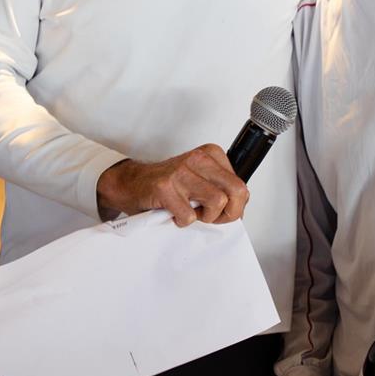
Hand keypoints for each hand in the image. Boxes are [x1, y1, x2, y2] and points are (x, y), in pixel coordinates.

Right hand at [96, 144, 248, 226]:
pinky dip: (182, 221)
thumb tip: (239, 209)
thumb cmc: (168, 185)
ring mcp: (181, 172)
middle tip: (211, 217)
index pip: (242, 185)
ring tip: (192, 213)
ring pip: (217, 202)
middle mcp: (198, 159)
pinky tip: (174, 213)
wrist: (133, 183)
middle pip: (236, 191)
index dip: (234, 206)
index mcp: (211, 155)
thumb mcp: (201, 180)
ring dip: (206, 217)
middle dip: (228, 213)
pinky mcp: (165, 187)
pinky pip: (189, 215)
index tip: (219, 211)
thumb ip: (221, 189)